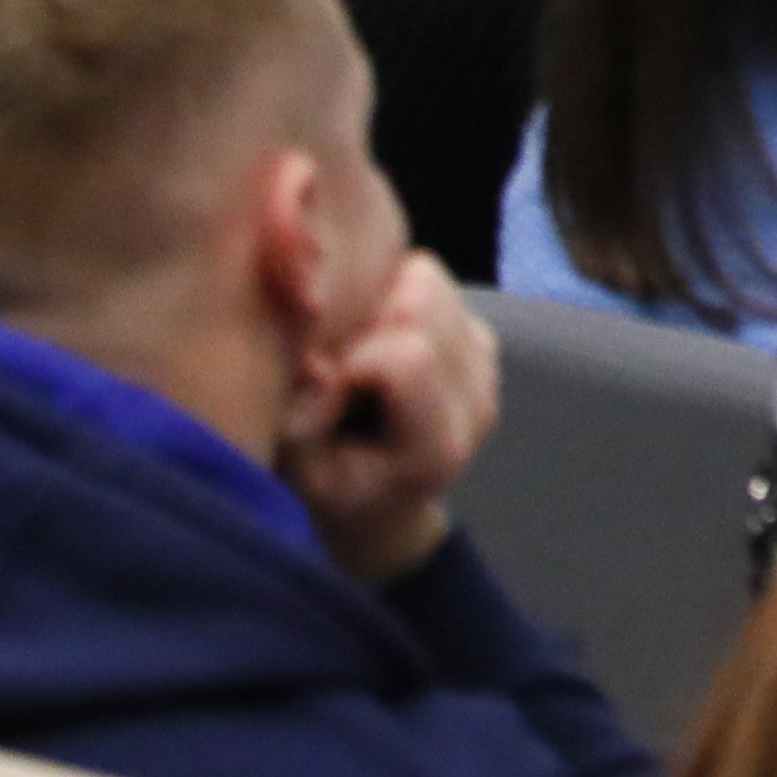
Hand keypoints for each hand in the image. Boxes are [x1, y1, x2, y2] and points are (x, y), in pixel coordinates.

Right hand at [275, 254, 495, 591]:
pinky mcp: (477, 335)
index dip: (349, 361)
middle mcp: (475, 403)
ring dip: (375, 301)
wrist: (369, 499)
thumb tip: (318, 362)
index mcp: (437, 448)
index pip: (407, 359)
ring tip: (350, 353)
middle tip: (332, 361)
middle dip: (363, 317)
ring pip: (426, 277)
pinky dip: (388, 294)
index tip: (321, 389)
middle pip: (422, 301)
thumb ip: (300, 415)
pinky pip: (428, 277)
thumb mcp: (294, 465)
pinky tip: (367, 341)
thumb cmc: (320, 483)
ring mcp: (483, 365)